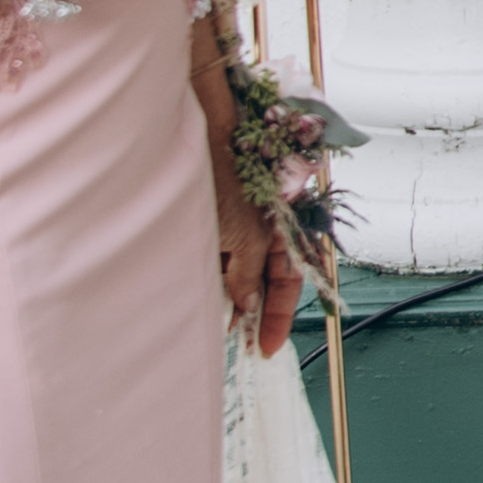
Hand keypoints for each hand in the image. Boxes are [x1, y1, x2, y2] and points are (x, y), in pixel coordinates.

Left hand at [212, 170, 307, 359]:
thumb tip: (249, 303)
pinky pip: (218, 258)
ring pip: (239, 271)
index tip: (266, 346)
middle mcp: (264, 226)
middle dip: (254, 313)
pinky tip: (203, 294)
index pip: (289, 281)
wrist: (193, 136)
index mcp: (283, 228)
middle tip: (242, 343)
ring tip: (218, 321)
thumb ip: (248, 273)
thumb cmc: (224, 174)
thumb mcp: (243, 234)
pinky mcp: (212, 221)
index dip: (279, 316)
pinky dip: (212, 279)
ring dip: (230, 298)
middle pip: (265, 280)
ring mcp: (238, 224)